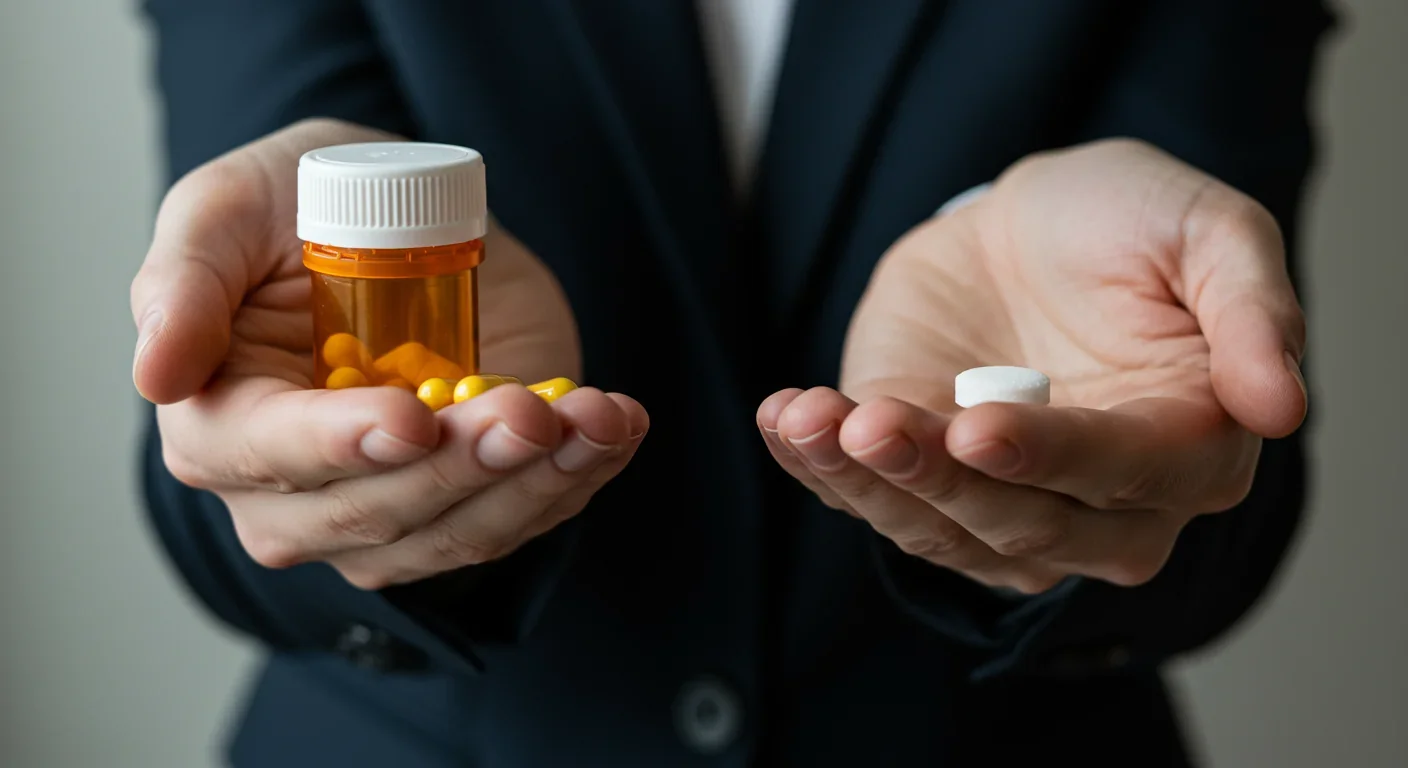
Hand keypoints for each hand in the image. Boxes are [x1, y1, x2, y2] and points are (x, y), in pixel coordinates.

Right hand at [132, 119, 647, 588]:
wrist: (394, 213)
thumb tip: (153, 372)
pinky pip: (524, 513)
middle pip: (377, 511)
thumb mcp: (228, 207)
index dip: (339, 446)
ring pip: (460, 532)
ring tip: (592, 417)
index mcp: (221, 423)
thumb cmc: (297, 206)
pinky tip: (612, 424)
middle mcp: (297, 490)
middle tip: (530, 412)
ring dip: (536, 482)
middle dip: (462, 465)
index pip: (267, 457)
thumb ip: (184, 278)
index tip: (409, 418)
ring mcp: (390, 506)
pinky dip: (579, 474)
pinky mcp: (469, 496)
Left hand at [758, 139, 1306, 593]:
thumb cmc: (1122, 222)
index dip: (1051, 456)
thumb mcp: (1206, 229)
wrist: (1023, 222)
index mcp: (1185, 446)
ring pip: (936, 527)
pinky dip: (818, 466)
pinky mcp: (920, 478)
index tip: (979, 423)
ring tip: (809, 419)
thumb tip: (1280, 406)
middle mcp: (1096, 501)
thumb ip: (1252, 308)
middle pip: (1022, 527)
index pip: (1122, 474)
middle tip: (874, 425)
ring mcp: (999, 501)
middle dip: (943, 482)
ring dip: (865, 482)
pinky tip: (786, 419)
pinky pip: (866, 496)